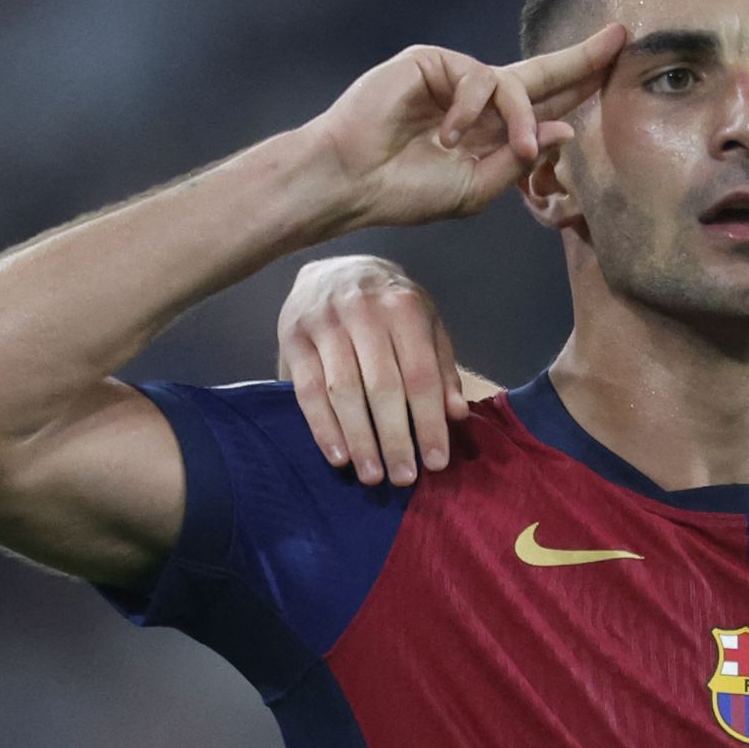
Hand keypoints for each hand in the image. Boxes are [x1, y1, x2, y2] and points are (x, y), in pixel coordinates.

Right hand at [278, 255, 461, 483]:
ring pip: (343, 392)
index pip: (420, 374)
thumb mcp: (426, 324)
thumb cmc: (390, 306)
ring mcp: (324, 323)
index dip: (428, 422)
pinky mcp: (293, 338)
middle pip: (382, 387)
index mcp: (403, 307)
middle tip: (404, 477)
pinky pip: (307, 391)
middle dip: (395, 438)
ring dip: (359, 439)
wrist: (335, 269)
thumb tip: (455, 415)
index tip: (436, 462)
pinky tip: (339, 456)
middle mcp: (363, 312)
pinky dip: (323, 427)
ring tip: (372, 475)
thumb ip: (441, 366)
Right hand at [305, 24, 625, 230]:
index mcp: (490, 129)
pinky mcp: (432, 61)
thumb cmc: (406, 191)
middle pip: (541, 73)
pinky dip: (472, 109)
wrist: (354, 181)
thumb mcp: (476, 188)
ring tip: (509, 149)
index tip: (615, 67)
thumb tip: (566, 129)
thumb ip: (519, 159)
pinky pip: (478, 77)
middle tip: (621, 38)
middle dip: (581, 58)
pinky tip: (447, 135)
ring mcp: (454, 77)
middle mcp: (477, 98)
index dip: (580, 87)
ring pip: (514, 84)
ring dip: (520, 119)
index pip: (545, 104)